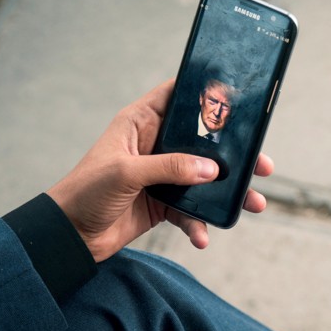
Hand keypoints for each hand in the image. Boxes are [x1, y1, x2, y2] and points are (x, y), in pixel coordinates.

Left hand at [46, 79, 273, 261]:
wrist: (68, 237)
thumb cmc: (85, 193)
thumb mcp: (126, 173)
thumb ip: (169, 168)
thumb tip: (211, 170)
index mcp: (141, 123)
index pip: (176, 97)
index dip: (204, 94)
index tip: (237, 98)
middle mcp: (155, 146)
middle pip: (203, 142)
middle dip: (234, 155)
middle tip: (262, 165)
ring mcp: (161, 176)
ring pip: (205, 179)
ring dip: (229, 193)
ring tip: (254, 204)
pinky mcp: (162, 203)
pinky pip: (190, 211)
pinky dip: (200, 224)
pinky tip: (203, 237)